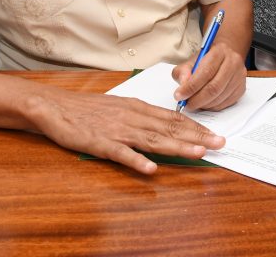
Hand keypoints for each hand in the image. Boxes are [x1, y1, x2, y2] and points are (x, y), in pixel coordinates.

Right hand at [25, 87, 225, 174]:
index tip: (215, 134)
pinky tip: (151, 169)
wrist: (55, 106)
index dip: (196, 127)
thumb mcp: (120, 107)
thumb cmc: (88, 109)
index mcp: (138, 108)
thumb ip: (142, 116)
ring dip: (177, 146)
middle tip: (220, 144)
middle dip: (197, 136)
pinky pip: (121, 154)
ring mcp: (117, 130)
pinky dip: (136, 161)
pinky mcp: (100, 144)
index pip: (174, 118)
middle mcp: (133, 117)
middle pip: (170, 128)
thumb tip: (165, 125)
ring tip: (198, 153)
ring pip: (153, 139)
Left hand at [172, 43, 247, 111]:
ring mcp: (239, 76)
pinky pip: (226, 103)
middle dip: (197, 100)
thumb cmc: (206, 61)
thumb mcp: (191, 61)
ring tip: (194, 104)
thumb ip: (183, 72)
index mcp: (219, 51)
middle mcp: (233, 62)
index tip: (179, 96)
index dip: (191, 87)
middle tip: (186, 104)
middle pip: (214, 87)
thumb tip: (183, 88)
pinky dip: (212, 107)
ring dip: (204, 105)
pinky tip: (205, 103)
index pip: (205, 72)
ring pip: (220, 97)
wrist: (224, 57)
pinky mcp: (241, 88)